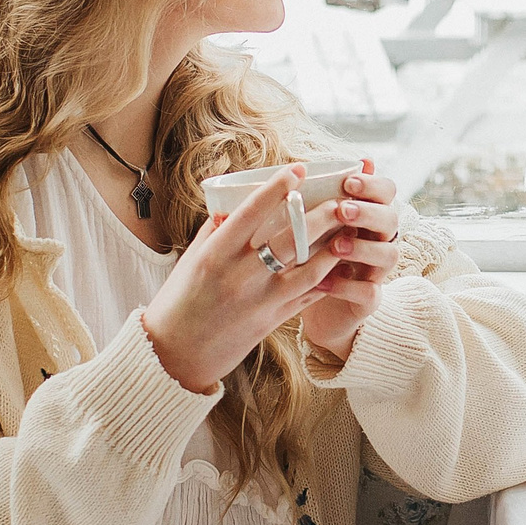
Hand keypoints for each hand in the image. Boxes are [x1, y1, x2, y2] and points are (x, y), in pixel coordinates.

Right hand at [142, 166, 339, 392]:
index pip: (252, 212)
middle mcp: (241, 276)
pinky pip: (308, 296)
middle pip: (291, 239)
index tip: (299, 168)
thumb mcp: (191, 259)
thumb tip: (234, 202)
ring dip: (334, 246)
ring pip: (309, 269)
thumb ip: (216, 229)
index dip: (278, 187)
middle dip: (320, 216)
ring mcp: (261, 301)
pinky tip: (343, 261)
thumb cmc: (179, 301)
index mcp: (216, 255)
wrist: (175, 356)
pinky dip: (327, 277)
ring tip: (350, 227)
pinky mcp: (273, 321)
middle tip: (341, 198)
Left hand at [298, 160, 401, 362]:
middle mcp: (379, 241)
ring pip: (389, 255)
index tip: (348, 182)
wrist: (312, 310)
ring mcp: (377, 272)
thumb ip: (319, 198)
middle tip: (342, 211)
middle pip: (392, 220)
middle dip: (368, 212)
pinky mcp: (369, 301)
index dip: (373, 185)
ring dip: (363, 248)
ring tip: (335, 247)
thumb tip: (305, 166)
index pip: (387, 191)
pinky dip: (349, 286)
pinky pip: (371, 293)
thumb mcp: (312, 225)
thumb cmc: (311, 257)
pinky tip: (324, 283)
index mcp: (368, 217)